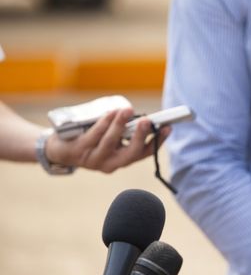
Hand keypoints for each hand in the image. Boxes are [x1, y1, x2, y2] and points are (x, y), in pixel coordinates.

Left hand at [46, 108, 170, 173]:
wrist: (58, 149)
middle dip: (141, 136)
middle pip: (131, 153)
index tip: (168, 127)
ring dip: (120, 125)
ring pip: (111, 142)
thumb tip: (138, 114)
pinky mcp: (79, 150)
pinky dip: (104, 122)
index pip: (145, 153)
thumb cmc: (90, 139)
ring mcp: (94, 159)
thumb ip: (124, 129)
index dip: (158, 141)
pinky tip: (111, 112)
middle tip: (148, 121)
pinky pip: (94, 135)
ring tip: (128, 110)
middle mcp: (111, 164)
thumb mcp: (110, 136)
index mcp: (123, 160)